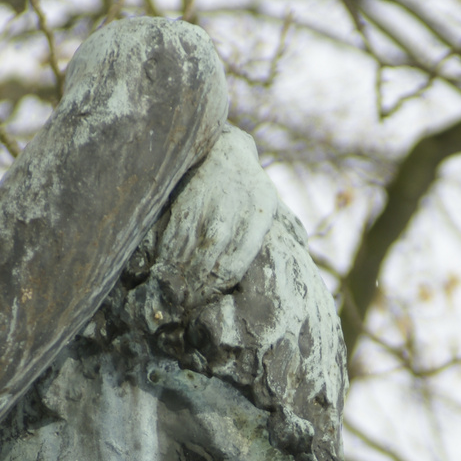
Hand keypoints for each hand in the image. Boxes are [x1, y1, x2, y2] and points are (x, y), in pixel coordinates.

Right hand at [134, 126, 277, 325]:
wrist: (227, 151)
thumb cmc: (251, 189)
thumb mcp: (269, 208)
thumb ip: (276, 235)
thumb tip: (297, 263)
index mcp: (256, 219)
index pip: (233, 266)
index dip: (218, 289)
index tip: (209, 304)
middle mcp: (230, 216)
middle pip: (209, 265)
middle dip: (196, 291)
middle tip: (187, 309)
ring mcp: (205, 210)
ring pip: (188, 255)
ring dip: (178, 280)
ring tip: (174, 299)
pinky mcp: (185, 205)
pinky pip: (172, 238)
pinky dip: (166, 259)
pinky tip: (163, 272)